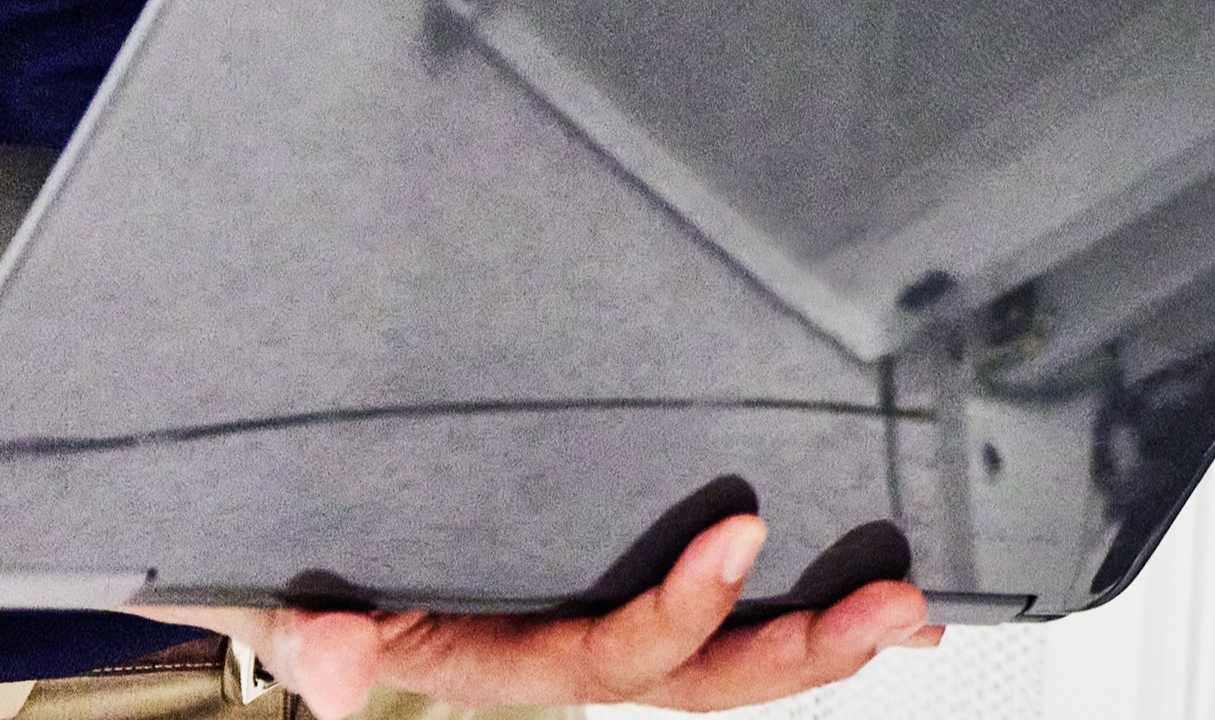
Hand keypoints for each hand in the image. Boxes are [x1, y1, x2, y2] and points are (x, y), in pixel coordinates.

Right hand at [145, 515, 938, 714]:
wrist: (312, 571)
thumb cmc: (312, 579)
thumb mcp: (296, 604)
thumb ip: (318, 633)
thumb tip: (327, 658)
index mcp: (501, 661)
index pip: (601, 659)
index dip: (675, 615)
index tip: (744, 535)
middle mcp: (569, 655)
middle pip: (700, 680)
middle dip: (803, 653)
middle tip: (896, 606)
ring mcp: (611, 631)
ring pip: (732, 660)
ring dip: (828, 643)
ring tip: (918, 611)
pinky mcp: (641, 588)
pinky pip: (737, 624)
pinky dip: (816, 619)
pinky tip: (913, 612)